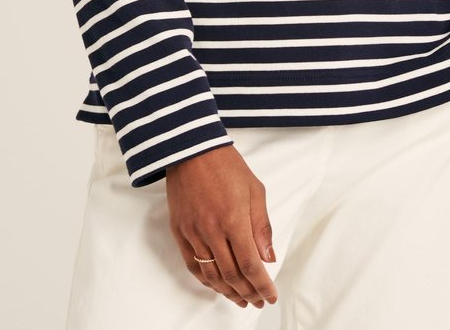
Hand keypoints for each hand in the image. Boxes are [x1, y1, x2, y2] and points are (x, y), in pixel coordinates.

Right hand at [165, 144, 277, 309]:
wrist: (191, 148)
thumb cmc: (226, 165)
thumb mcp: (255, 190)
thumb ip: (262, 226)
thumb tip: (268, 257)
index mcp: (234, 220)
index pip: (250, 265)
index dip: (262, 285)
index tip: (270, 295)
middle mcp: (212, 231)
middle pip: (231, 275)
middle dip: (248, 293)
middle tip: (258, 300)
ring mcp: (193, 233)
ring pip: (211, 275)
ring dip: (228, 292)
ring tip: (241, 299)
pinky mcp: (179, 230)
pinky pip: (192, 264)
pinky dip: (206, 280)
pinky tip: (217, 285)